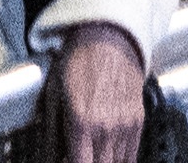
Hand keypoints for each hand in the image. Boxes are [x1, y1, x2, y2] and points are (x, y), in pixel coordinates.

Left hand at [38, 18, 152, 162]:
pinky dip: (119, 160)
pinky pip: (131, 156)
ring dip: (103, 162)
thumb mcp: (53, 94)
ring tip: (92, 153)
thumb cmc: (79, 61)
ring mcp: (125, 127)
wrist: (108, 38)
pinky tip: (107, 153)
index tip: (66, 161)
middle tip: (78, 156)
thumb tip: (49, 157)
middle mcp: (106, 128)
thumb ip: (51, 133)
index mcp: (82, 122)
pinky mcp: (137, 122)